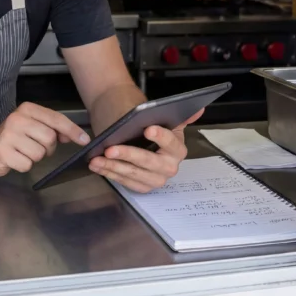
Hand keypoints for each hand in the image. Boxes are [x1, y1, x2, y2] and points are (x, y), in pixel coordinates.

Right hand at [0, 102, 90, 175]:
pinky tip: (14, 159)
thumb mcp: (33, 126)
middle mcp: (16, 119)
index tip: (85, 140)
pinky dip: (24, 166)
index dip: (72, 130)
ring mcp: (8, 135)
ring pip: (39, 154)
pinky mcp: (2, 152)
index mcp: (27, 109)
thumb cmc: (14, 137)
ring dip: (34, 158)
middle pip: (50, 138)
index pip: (56, 119)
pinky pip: (27, 165)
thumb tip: (75, 136)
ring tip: (23, 152)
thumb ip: (53, 128)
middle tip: (36, 147)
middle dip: (47, 148)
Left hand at [88, 108, 203, 192]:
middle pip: (151, 162)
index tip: (148, 128)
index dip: (161, 137)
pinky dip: (109, 173)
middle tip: (110, 149)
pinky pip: (125, 182)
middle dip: (129, 155)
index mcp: (177, 148)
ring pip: (135, 175)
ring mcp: (156, 178)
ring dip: (114, 167)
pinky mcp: (142, 186)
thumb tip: (198, 109)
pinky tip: (96, 165)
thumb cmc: (145, 124)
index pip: (171, 143)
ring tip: (97, 158)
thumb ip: (179, 115)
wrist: (132, 132)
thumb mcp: (159, 117)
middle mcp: (170, 166)